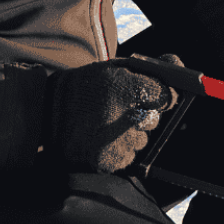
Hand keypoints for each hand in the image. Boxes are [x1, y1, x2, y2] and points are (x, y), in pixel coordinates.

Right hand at [45, 56, 190, 172]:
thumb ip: (151, 68)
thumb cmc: (86, 87)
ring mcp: (114, 140)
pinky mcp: (106, 160)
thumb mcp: (115, 68)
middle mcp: (122, 115)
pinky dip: (118, 151)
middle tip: (117, 109)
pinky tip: (100, 138)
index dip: (161, 97)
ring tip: (104, 124)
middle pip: (153, 120)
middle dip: (141, 115)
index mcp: (125, 87)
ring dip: (129, 135)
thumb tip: (179, 63)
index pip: (165, 96)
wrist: (44, 110)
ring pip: (140, 141)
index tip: (151, 97)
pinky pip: (127, 158)